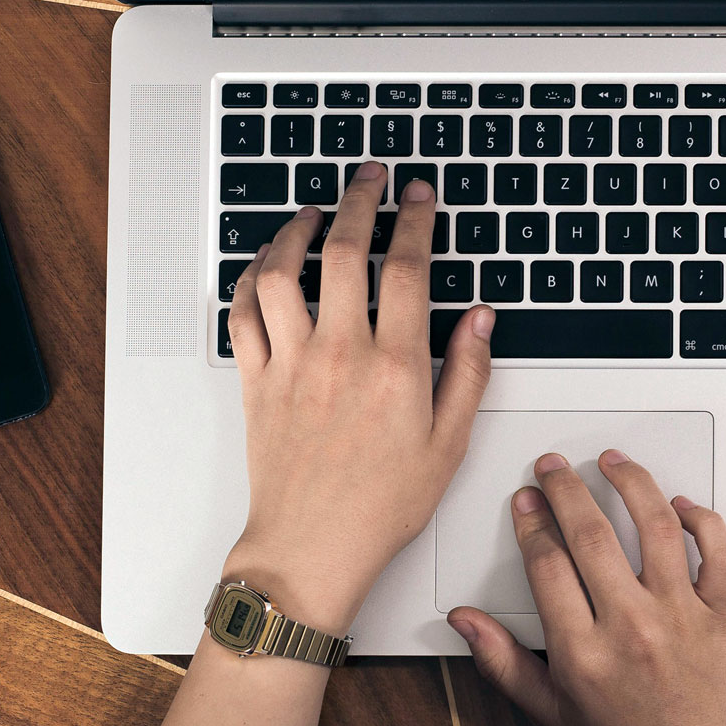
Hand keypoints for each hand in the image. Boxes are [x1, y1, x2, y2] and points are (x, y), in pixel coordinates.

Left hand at [222, 161, 493, 632]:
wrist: (312, 548)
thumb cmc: (381, 506)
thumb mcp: (449, 444)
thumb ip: (469, 373)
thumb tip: (481, 319)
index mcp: (396, 367)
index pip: (408, 269)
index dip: (415, 220)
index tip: (418, 197)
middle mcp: (341, 354)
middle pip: (345, 251)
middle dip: (360, 200)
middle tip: (369, 177)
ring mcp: (292, 363)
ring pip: (282, 272)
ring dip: (295, 230)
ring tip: (313, 211)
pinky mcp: (256, 381)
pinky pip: (243, 313)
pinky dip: (250, 278)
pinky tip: (265, 265)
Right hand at [447, 451, 725, 725]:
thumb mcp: (550, 713)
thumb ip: (503, 662)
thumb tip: (464, 622)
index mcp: (583, 653)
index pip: (547, 563)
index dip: (531, 522)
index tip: (525, 501)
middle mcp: (631, 628)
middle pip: (591, 534)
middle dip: (565, 488)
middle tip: (554, 467)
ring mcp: (679, 617)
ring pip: (656, 528)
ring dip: (631, 483)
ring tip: (612, 462)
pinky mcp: (719, 615)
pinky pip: (719, 554)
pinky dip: (704, 522)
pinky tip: (681, 504)